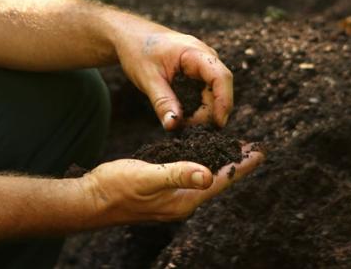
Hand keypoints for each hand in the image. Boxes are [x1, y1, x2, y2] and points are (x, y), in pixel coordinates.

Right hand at [80, 145, 263, 226]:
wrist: (90, 200)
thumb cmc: (116, 187)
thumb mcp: (148, 177)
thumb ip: (177, 174)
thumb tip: (207, 174)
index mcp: (183, 200)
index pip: (221, 181)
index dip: (241, 166)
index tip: (260, 152)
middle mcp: (181, 202)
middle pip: (216, 181)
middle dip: (235, 164)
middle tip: (252, 147)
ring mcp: (171, 199)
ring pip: (203, 179)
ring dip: (218, 164)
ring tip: (233, 150)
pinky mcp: (161, 192)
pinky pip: (188, 177)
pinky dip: (200, 164)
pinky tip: (200, 156)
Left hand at [115, 23, 233, 130]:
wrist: (130, 36)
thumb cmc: (138, 51)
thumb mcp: (147, 78)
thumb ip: (162, 102)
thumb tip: (173, 126)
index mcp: (195, 52)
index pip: (221, 77)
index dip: (224, 101)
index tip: (218, 123)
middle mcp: (204, 58)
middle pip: (218, 89)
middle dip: (207, 112)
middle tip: (185, 126)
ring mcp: (201, 65)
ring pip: (211, 94)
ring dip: (200, 111)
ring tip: (178, 121)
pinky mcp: (196, 73)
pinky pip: (202, 93)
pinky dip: (195, 106)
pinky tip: (180, 114)